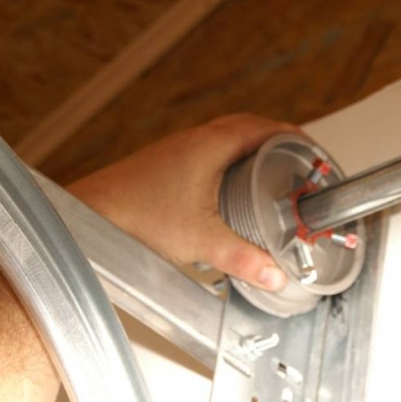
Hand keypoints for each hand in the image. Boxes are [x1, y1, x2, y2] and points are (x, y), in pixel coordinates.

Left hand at [69, 113, 300, 290]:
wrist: (88, 214)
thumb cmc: (134, 215)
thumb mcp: (201, 240)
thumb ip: (243, 258)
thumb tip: (274, 274)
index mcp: (211, 144)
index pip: (265, 127)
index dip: (294, 135)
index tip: (312, 148)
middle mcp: (195, 140)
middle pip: (249, 128)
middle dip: (277, 141)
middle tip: (297, 161)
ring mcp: (179, 150)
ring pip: (226, 139)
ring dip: (251, 149)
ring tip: (269, 173)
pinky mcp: (167, 164)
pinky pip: (209, 152)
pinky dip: (229, 161)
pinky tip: (228, 189)